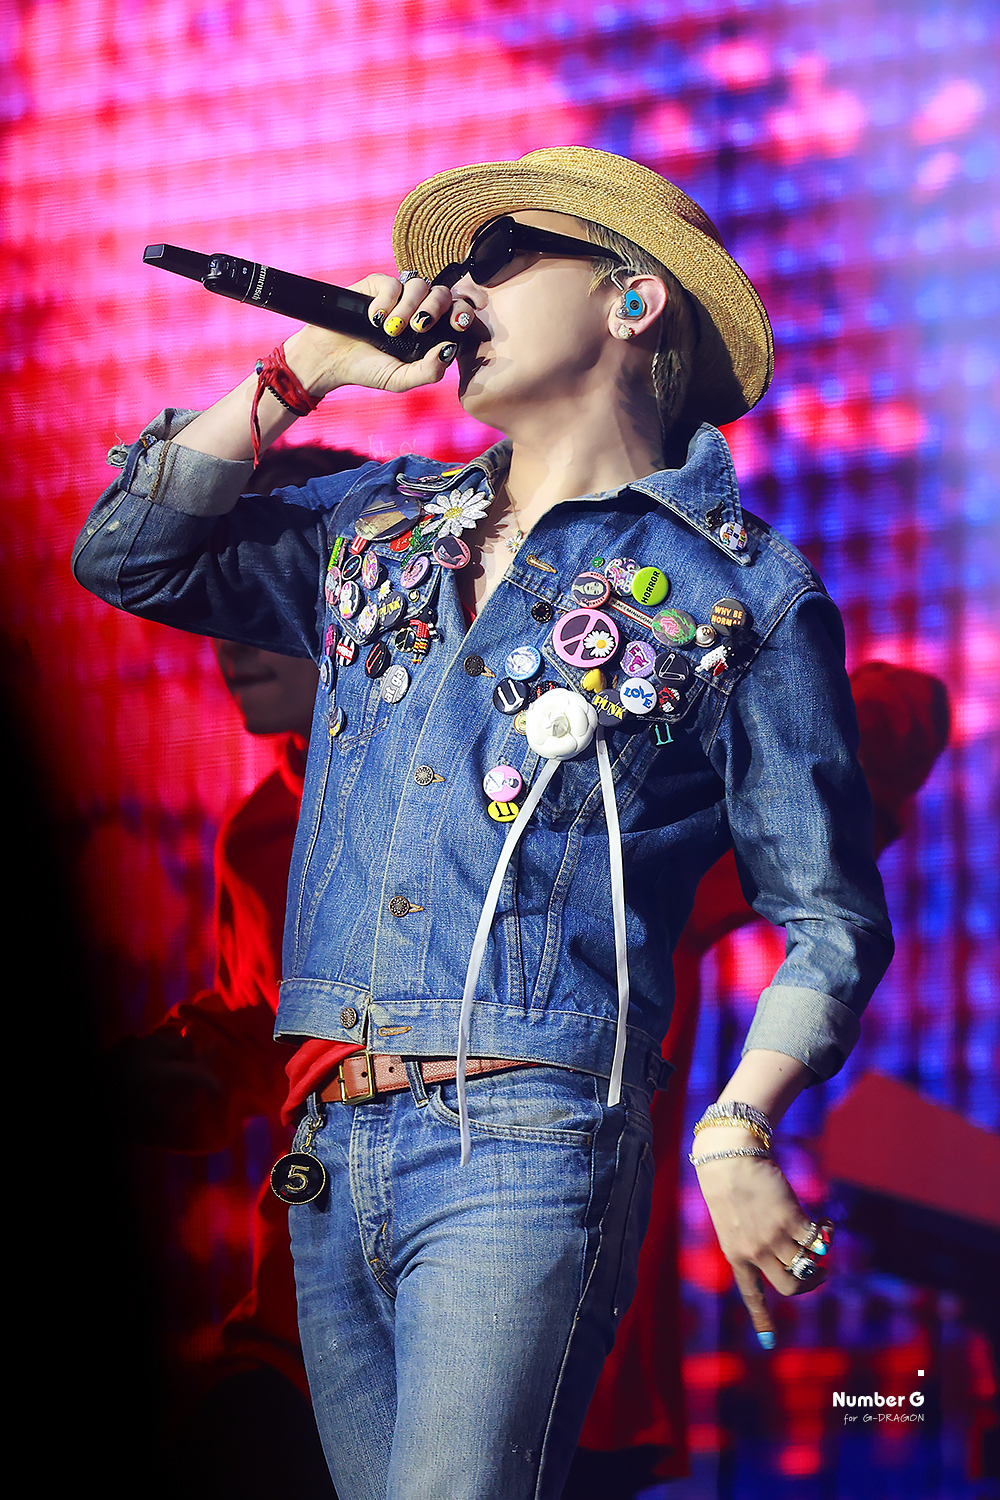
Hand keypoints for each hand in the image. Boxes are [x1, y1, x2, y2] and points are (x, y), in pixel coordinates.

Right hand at [284, 272, 479, 399]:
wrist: (331, 359)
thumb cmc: (368, 370)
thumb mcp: (401, 379)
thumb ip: (429, 371)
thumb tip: (450, 348)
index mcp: (429, 332)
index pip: (455, 312)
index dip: (463, 310)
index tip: (459, 322)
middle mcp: (417, 310)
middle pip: (442, 293)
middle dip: (435, 308)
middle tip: (419, 327)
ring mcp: (398, 297)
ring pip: (419, 285)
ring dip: (408, 307)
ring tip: (390, 329)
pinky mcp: (377, 286)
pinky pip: (393, 283)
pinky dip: (387, 301)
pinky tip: (374, 319)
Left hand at [694, 1137, 825, 1345]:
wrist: (729, 1157)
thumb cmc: (729, 1184)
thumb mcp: (732, 1221)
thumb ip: (751, 1241)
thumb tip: (787, 1258)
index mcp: (736, 1255)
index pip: (752, 1294)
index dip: (763, 1318)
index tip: (768, 1343)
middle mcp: (756, 1252)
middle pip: (790, 1286)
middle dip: (808, 1283)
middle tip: (817, 1271)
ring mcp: (774, 1237)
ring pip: (807, 1264)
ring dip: (819, 1257)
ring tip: (820, 1239)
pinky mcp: (791, 1219)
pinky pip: (818, 1240)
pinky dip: (827, 1235)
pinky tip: (826, 1224)